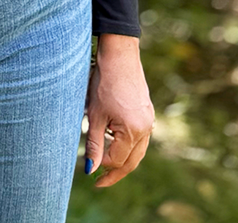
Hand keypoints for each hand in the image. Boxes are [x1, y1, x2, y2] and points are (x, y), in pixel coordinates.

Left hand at [85, 33, 154, 186]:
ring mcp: (149, 120)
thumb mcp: (95, 114)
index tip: (88, 172)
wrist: (119, 55)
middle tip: (100, 182)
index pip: (118, 160)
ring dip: (123, 160)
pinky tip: (115, 143)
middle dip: (116, 173)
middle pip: (132, 161)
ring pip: (138, 150)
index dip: (102, 167)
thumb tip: (90, 170)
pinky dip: (128, 145)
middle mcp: (146, 128)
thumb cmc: (104, 82)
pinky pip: (140, 137)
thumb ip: (94, 144)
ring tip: (106, 166)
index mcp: (133, 131)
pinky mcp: (146, 111)